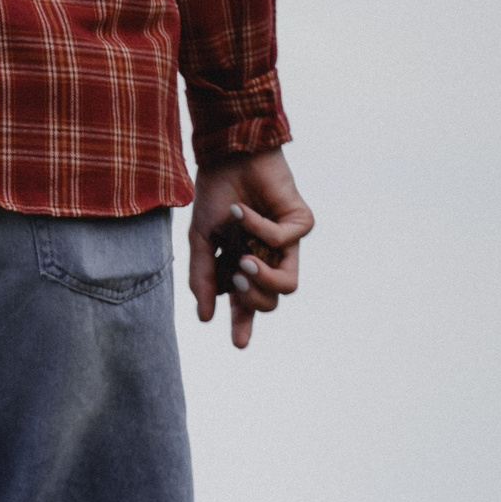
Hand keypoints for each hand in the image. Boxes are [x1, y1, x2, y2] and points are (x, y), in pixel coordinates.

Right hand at [188, 150, 314, 349]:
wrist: (229, 156)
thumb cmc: (215, 195)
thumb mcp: (200, 241)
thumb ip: (203, 278)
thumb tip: (204, 316)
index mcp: (242, 266)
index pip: (246, 304)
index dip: (243, 325)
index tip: (239, 345)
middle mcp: (267, 258)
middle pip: (270, 301)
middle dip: (251, 298)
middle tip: (235, 279)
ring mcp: (285, 242)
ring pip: (288, 284)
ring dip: (263, 279)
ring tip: (243, 262)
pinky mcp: (300, 222)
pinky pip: (284, 241)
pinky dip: (259, 229)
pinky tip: (243, 212)